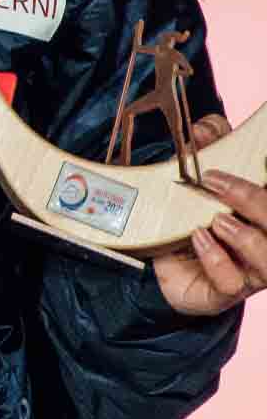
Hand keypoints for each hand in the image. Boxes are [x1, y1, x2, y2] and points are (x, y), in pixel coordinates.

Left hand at [151, 115, 266, 315]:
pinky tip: (199, 239)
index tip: (249, 161)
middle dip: (255, 201)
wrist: (161, 261)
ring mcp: (252, 271)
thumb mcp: (197, 178)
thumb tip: (206, 128)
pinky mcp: (227, 291)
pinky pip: (233, 282)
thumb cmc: (190, 215)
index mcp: (264, 215)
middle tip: (215, 182)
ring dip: (246, 238)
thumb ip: (208, 148)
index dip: (264, 183)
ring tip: (216, 220)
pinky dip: (217, 260)